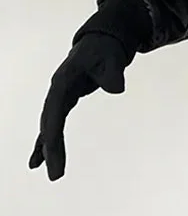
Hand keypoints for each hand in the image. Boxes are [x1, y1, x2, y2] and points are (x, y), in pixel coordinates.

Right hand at [30, 34, 128, 180]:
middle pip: (50, 122)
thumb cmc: (106, 49)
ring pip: (49, 124)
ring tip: (46, 171)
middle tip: (56, 175)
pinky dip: (49, 140)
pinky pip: (55, 123)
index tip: (53, 154)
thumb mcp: (111, 59)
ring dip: (47, 147)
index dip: (52, 134)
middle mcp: (57, 89)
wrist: (102, 40)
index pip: (55, 112)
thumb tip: (116, 88)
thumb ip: (112, 74)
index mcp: (63, 81)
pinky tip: (43, 159)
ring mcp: (59, 95)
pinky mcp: (65, 99)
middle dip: (50, 148)